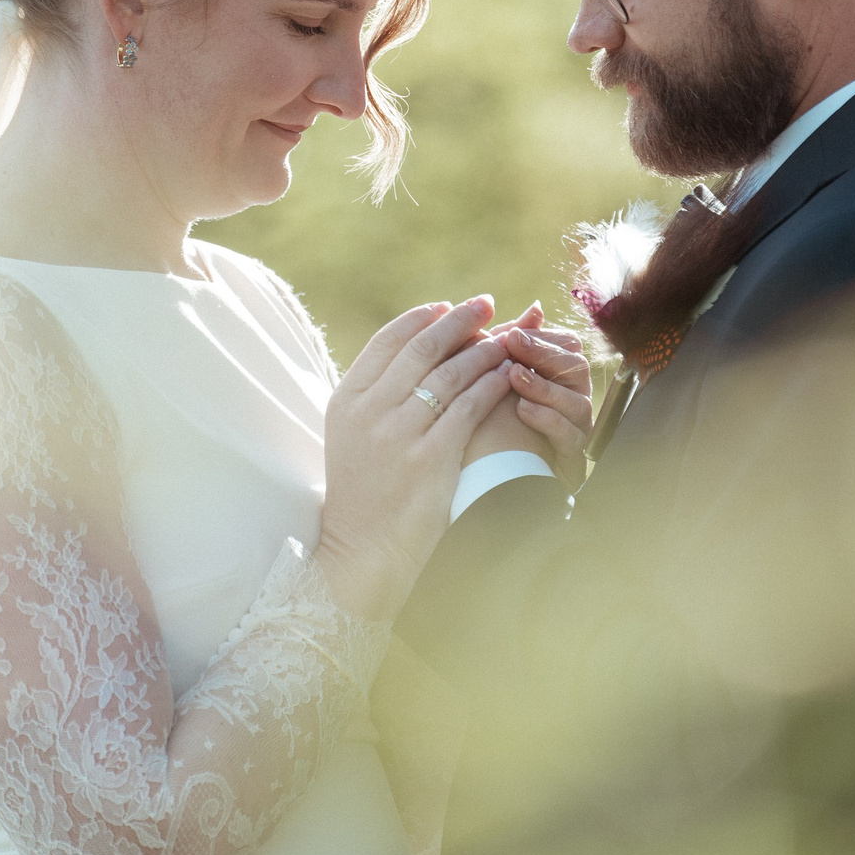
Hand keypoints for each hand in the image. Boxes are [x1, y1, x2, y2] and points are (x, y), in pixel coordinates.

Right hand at [317, 295, 519, 620]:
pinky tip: (508, 374)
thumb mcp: (351, 436)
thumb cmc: (363, 492)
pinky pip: (469, 407)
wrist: (362, 551)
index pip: (388, 340)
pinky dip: (491, 385)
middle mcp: (369, 411)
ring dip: (483, 349)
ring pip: (450, 374)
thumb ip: (373, 394)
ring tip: (505, 337)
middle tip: (486, 304)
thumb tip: (411, 347)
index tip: (447, 306)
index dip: (422, 318)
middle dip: (459, 320)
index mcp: (346, 400)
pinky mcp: (429, 459)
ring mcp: (398, 434)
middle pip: (422, 348)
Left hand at [489, 302, 592, 475]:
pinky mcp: (570, 460)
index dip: (540, 339)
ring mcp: (574, 431)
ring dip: (544, 387)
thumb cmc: (487, 419)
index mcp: (558, 376)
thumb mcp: (494, 377)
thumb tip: (535, 309)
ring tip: (514, 378)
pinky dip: (547, 419)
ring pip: (578, 402)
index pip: (565, 345)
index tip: (509, 335)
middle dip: (544, 356)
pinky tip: (522, 410)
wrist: (477, 477)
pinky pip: (570, 436)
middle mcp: (572, 401)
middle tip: (513, 346)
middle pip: (577, 369)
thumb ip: (510, 344)